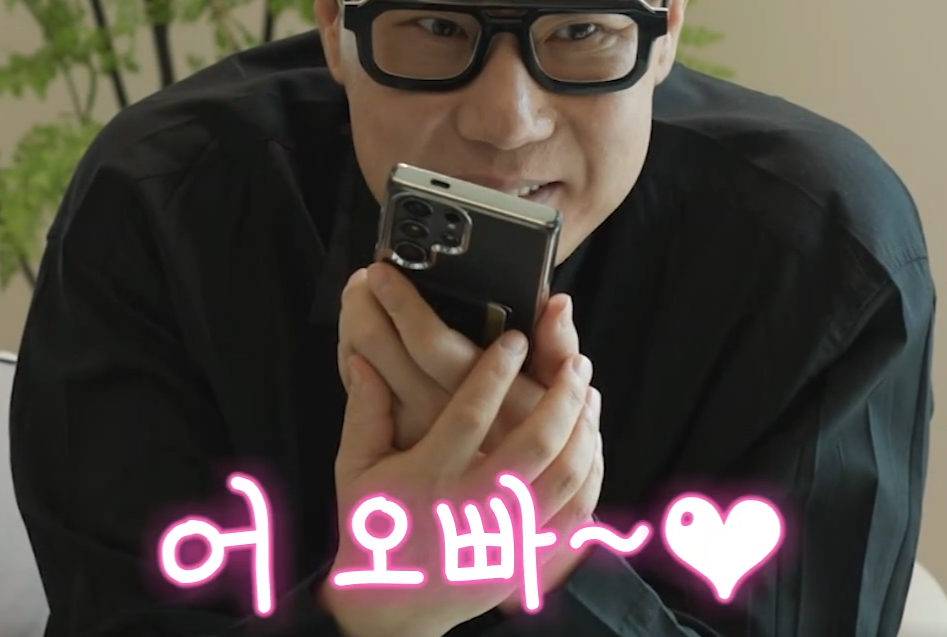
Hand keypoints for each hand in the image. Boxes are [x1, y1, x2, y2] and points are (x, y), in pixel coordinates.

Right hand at [337, 263, 605, 609]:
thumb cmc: (373, 529)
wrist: (391, 609)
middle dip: (561, 395)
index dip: (495, 372)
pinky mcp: (527, 557)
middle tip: (574, 361)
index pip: (469, 414)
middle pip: (534, 443)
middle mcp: (472, 507)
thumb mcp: (355, 470)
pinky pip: (575, 513)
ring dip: (583, 428)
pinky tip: (591, 441)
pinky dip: (591, 473)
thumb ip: (364, 412)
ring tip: (588, 391)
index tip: (514, 337)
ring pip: (564, 476)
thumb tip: (362, 356)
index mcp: (428, 478)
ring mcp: (506, 536)